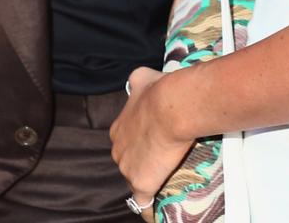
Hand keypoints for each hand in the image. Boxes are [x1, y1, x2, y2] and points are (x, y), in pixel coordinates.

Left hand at [110, 67, 193, 209]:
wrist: (170, 107)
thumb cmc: (158, 91)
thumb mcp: (142, 78)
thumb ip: (137, 82)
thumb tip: (138, 80)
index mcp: (118, 128)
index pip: (125, 140)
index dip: (138, 140)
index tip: (151, 139)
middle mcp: (118, 150)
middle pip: (128, 160)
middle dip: (140, 160)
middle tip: (160, 155)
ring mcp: (128, 169)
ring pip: (135, 179)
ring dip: (146, 179)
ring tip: (164, 178)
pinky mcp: (142, 183)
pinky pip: (143, 204)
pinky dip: (148, 210)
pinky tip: (153, 214)